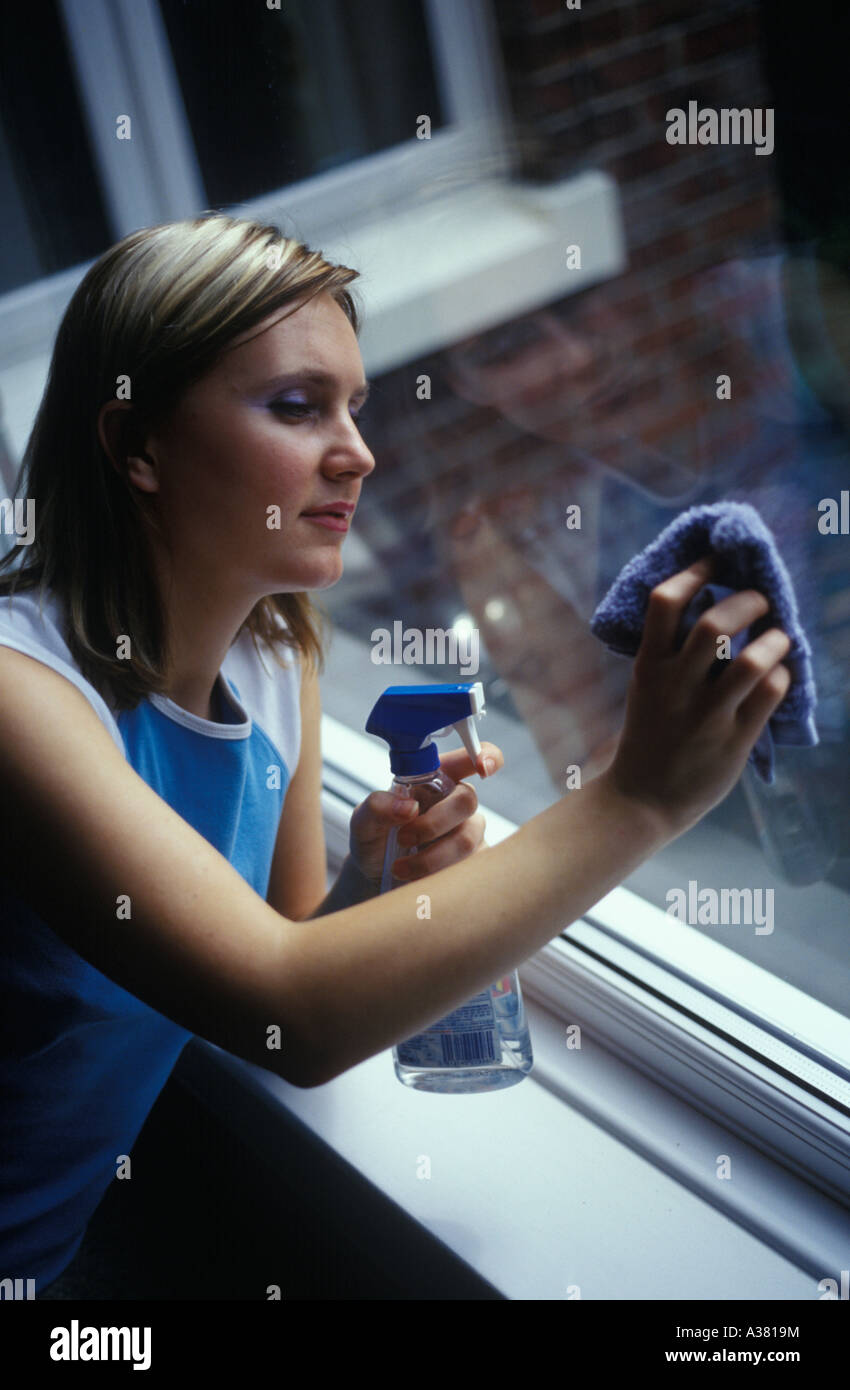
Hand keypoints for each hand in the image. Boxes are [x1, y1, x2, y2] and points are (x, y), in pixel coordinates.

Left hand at [348, 740, 503, 889]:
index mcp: (435, 779)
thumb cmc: (375, 841)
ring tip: (400, 868)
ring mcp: (470, 832)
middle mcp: (456, 802)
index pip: (469, 758)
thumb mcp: (363, 822)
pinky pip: (470, 867)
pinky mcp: (474, 862)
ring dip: (430, 858)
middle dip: (433, 823)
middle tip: (403, 838)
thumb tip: (409, 807)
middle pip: (467, 800)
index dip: (485, 755)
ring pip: (466, 839)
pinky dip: (438, 876)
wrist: (377, 881)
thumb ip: (377, 807)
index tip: (481, 767)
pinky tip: (418, 880)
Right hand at [603, 557, 791, 839]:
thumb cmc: (651, 735)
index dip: (696, 572)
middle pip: (715, 623)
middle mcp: (675, 687)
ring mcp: (706, 715)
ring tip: (779, 638)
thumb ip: (673, 653)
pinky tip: (779, 674)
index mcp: (649, 667)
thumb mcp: (648, 687)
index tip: (717, 562)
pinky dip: (782, 674)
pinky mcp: (734, 741)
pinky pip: (771, 692)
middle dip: (748, 601)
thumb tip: (715, 602)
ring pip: (752, 659)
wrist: (643, 800)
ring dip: (775, 640)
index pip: (665, 601)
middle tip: (760, 601)